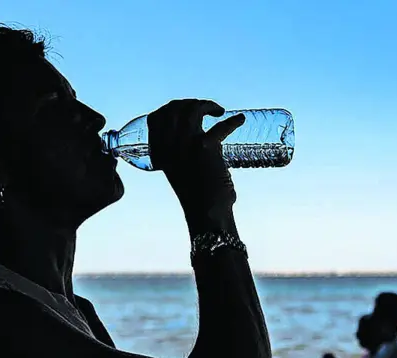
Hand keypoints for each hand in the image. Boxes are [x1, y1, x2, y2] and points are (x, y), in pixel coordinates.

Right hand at [146, 99, 245, 235]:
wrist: (207, 215)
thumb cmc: (199, 198)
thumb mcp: (181, 173)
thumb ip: (184, 155)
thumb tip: (202, 138)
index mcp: (159, 152)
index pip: (155, 118)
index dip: (171, 108)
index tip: (187, 108)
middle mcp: (168, 146)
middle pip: (174, 108)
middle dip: (191, 102)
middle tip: (207, 109)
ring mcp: (185, 145)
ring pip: (192, 109)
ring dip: (207, 104)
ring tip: (219, 111)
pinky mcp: (205, 148)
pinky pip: (220, 126)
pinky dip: (233, 122)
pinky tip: (240, 120)